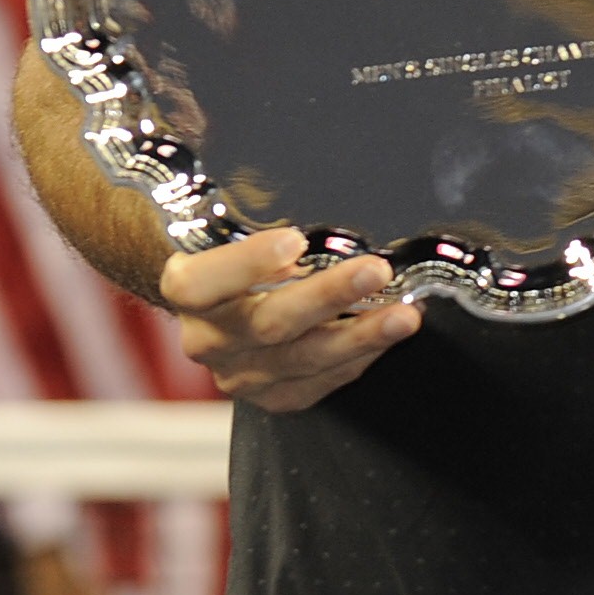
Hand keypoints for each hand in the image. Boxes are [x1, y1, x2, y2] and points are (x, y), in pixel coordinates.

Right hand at [161, 229, 417, 412]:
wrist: (222, 310)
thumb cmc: (241, 258)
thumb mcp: (238, 234)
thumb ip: (265, 224)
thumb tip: (330, 199)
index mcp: (189, 290)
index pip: (202, 282)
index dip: (246, 263)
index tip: (295, 240)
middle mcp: (209, 339)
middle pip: (269, 323)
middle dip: (328, 296)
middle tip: (376, 271)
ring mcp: (241, 374)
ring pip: (303, 359)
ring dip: (361, 335)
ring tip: (404, 314)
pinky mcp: (274, 395)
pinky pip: (322, 381)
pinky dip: (361, 355)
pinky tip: (390, 334)